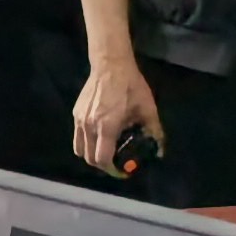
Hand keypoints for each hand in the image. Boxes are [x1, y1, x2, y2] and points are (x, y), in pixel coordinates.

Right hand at [72, 59, 164, 177]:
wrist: (110, 65)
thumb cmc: (131, 86)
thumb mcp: (148, 109)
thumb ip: (154, 132)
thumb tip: (159, 151)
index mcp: (107, 127)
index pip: (102, 159)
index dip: (113, 170)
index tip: (123, 171)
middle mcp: (89, 126)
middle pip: (89, 158)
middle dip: (103, 165)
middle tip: (116, 163)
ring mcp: (80, 120)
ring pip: (80, 149)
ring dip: (92, 155)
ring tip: (105, 151)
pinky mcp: (76, 113)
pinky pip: (78, 136)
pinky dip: (87, 142)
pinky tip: (100, 135)